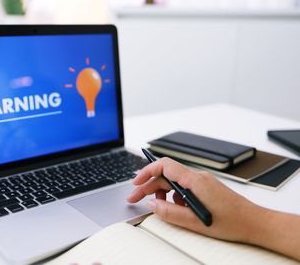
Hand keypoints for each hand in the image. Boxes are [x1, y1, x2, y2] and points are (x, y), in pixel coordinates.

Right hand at [127, 157, 263, 242]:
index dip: (147, 171)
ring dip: (161, 193)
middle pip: (165, 175)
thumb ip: (169, 212)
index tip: (136, 182)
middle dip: (148, 186)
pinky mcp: (205, 188)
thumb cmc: (231, 221)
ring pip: (173, 182)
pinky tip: (176, 209)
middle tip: (135, 198)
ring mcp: (202, 182)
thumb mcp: (193, 222)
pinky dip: (174, 197)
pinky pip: (183, 187)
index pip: (164, 166)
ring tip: (158, 207)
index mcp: (194, 181)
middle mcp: (197, 177)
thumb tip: (151, 205)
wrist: (254, 223)